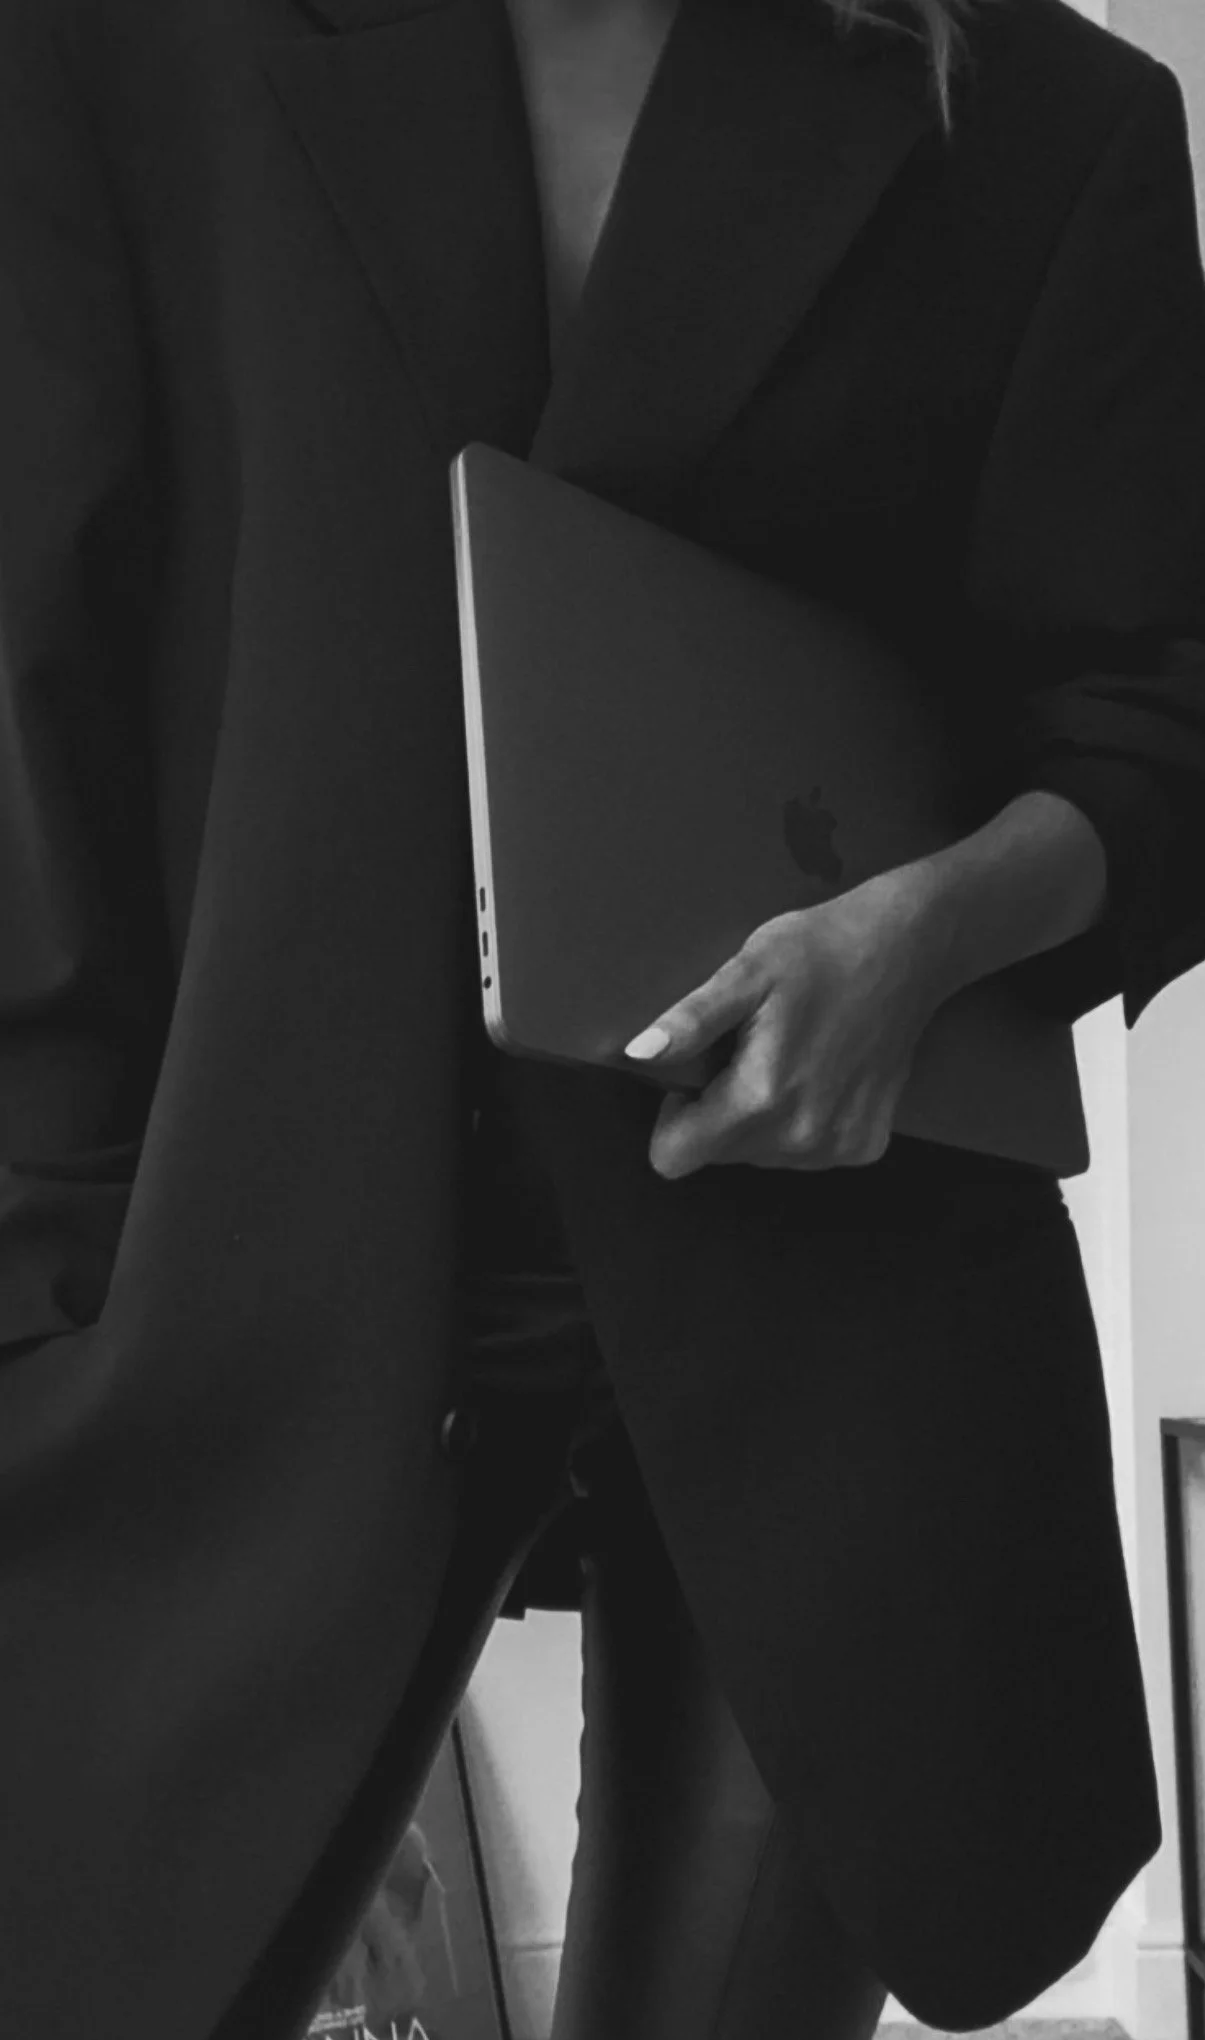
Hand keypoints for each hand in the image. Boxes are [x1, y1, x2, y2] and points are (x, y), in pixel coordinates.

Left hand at [622, 865, 957, 1176]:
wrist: (908, 950)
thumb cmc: (820, 950)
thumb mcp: (746, 971)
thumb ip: (691, 1021)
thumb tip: (639, 1054)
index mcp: (762, 1098)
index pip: (674, 1157)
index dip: (672, 1117)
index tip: (693, 1077)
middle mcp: (801, 1137)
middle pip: (718, 1155)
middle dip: (717, 1110)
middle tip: (745, 1052)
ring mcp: (837, 1146)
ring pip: (759, 1156)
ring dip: (758, 1116)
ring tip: (784, 1055)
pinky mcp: (865, 1145)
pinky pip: (802, 1152)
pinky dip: (798, 1120)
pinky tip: (818, 1072)